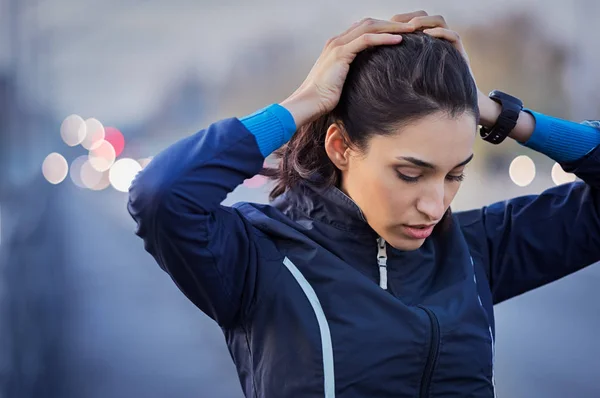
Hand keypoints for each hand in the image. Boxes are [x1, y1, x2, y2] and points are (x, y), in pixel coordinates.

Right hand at [280, 18, 414, 127]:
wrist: (307, 104)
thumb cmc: (322, 100)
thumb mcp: (342, 85)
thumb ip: (353, 77)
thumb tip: (369, 84)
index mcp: (337, 46)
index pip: (364, 29)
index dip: (384, 28)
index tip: (403, 33)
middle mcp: (337, 41)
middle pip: (370, 23)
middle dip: (392, 22)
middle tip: (413, 26)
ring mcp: (338, 45)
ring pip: (370, 27)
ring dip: (393, 26)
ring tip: (412, 29)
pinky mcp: (340, 54)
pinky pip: (366, 40)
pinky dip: (384, 37)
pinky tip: (399, 39)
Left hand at [393, 12, 500, 127]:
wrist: (451, 105)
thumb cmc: (424, 92)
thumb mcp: (406, 76)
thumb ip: (394, 65)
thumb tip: (368, 62)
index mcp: (423, 42)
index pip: (411, 21)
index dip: (398, 21)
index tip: (383, 27)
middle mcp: (437, 39)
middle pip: (424, 16)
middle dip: (408, 17)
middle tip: (393, 23)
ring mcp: (448, 45)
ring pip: (439, 21)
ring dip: (423, 22)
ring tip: (409, 28)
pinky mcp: (459, 53)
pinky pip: (452, 36)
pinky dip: (440, 34)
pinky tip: (427, 37)